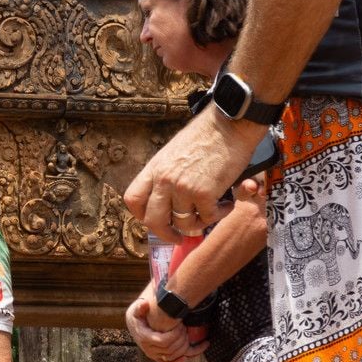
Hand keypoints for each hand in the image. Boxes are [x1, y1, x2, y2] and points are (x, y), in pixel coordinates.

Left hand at [126, 112, 266, 238]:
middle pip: (153, 220)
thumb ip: (167, 175)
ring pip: (184, 223)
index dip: (142, 215)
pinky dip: (220, 214)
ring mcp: (182, 188)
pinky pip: (209, 217)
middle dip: (166, 233)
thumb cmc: (206, 136)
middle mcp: (164, 180)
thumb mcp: (174, 153)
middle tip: (178, 237)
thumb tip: (167, 201)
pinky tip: (228, 202)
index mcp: (154, 168)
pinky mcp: (204, 194)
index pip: (132, 199)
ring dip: (201, 222)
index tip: (155, 220)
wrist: (229, 124)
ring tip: (214, 209)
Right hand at [127, 294, 201, 361]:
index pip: (163, 341)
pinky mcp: (156, 358)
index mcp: (144, 338)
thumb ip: (140, 306)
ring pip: (171, 357)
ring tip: (188, 337)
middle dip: (181, 339)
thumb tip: (144, 303)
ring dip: (183, 349)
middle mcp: (148, 349)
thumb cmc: (138, 315)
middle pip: (169, 349)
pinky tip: (187, 357)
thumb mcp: (137, 309)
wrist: (134, 324)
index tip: (181, 325)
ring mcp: (152, 355)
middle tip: (186, 328)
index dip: (175, 335)